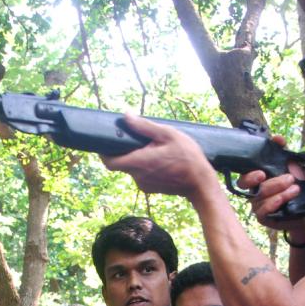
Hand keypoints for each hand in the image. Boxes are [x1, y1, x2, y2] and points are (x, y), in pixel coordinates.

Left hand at [101, 115, 220, 200]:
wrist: (200, 183)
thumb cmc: (187, 157)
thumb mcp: (168, 135)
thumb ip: (144, 127)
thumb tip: (126, 116)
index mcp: (139, 162)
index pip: (109, 162)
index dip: (104, 153)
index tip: (106, 142)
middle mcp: (138, 176)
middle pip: (120, 163)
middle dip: (124, 151)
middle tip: (135, 139)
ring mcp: (144, 185)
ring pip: (131, 169)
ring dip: (136, 158)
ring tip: (152, 148)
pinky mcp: (150, 189)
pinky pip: (140, 175)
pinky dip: (144, 166)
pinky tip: (159, 159)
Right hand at [237, 144, 304, 236]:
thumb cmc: (293, 186)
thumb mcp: (290, 165)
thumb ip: (282, 151)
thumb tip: (277, 138)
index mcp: (256, 179)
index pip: (244, 177)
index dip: (249, 175)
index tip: (262, 173)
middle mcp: (254, 192)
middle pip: (249, 186)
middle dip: (268, 182)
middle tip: (289, 178)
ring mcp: (257, 205)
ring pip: (260, 198)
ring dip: (279, 191)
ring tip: (296, 188)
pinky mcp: (264, 217)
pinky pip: (262, 212)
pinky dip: (272, 204)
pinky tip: (283, 199)